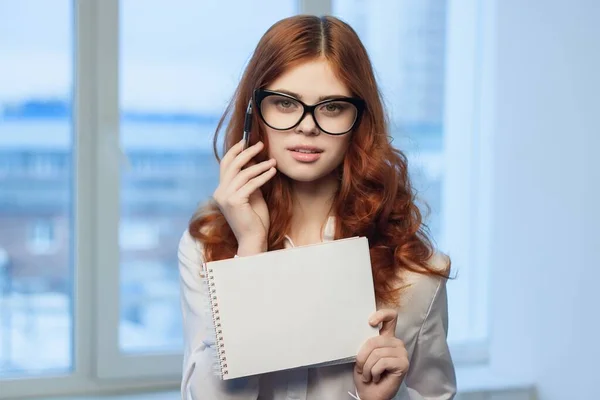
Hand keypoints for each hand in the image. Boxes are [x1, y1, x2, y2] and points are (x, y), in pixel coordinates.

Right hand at [212, 139, 276, 254]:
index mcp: (221, 191)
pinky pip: (251, 183)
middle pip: (231, 165)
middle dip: (246, 152)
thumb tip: (254, 162)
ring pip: (243, 173)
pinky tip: (273, 171)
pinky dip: (263, 176)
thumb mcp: (252, 196)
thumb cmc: (255, 220)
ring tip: (273, 161)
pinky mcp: (235, 201)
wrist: (253, 240)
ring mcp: (225, 197)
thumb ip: (250, 180)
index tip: (245, 141)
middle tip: (260, 145)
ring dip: (260, 165)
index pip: (225, 165)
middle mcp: (220, 192)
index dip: (234, 151)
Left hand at [354, 309, 408, 399]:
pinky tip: (376, 377)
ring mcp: (401, 353)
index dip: (381, 314)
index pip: (390, 317)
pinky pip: (382, 362)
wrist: (369, 394)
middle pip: (374, 340)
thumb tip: (362, 330)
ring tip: (368, 375)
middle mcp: (396, 343)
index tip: (370, 322)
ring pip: (377, 353)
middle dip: (363, 356)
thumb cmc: (365, 375)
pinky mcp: (403, 363)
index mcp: (387, 337)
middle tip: (361, 368)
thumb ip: (367, 342)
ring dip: (367, 367)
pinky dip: (374, 372)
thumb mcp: (362, 355)